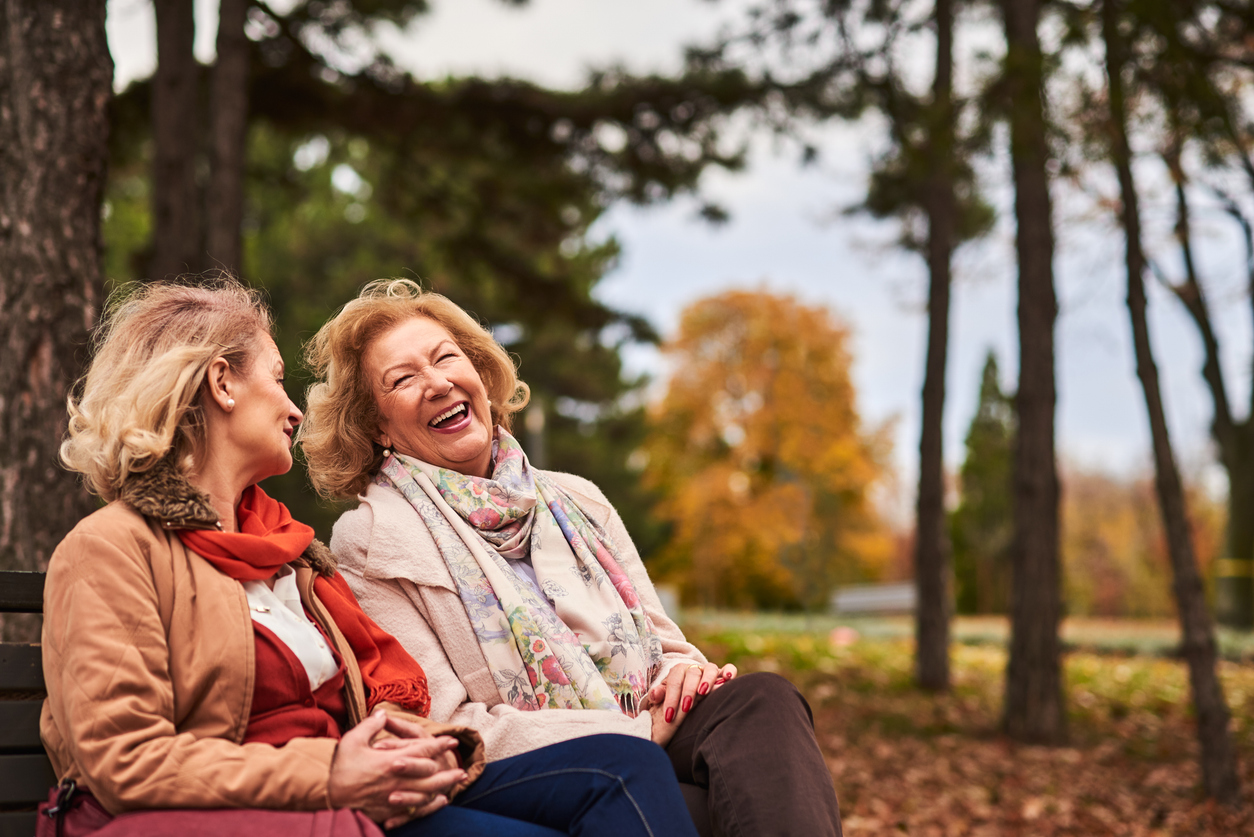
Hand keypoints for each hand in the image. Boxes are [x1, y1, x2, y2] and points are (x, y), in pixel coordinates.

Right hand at [328, 710, 465, 827]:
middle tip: (462, 767)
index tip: (452, 740)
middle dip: (446, 769)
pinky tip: (438, 801)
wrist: (326, 795)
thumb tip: (382, 714)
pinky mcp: (387, 809)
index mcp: (389, 761)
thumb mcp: (353, 740)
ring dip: (443, 786)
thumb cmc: (339, 767)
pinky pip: (413, 808)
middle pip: (428, 774)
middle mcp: (396, 779)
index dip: (438, 745)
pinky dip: (428, 805)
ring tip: (456, 783)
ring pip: (425, 792)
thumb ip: (371, 726)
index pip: (421, 751)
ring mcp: (393, 796)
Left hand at [645, 662, 737, 732]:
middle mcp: (695, 669)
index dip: (670, 698)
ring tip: (703, 692)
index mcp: (678, 672)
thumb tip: (654, 695)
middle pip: (691, 674)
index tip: (669, 716)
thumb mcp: (665, 698)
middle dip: (687, 691)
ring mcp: (710, 671)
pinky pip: (729, 668)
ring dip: (707, 680)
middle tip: (685, 707)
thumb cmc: (676, 699)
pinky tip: (728, 679)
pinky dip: (729, 671)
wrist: (690, 694)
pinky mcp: (724, 674)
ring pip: (710, 668)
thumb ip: (659, 695)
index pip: (673, 681)